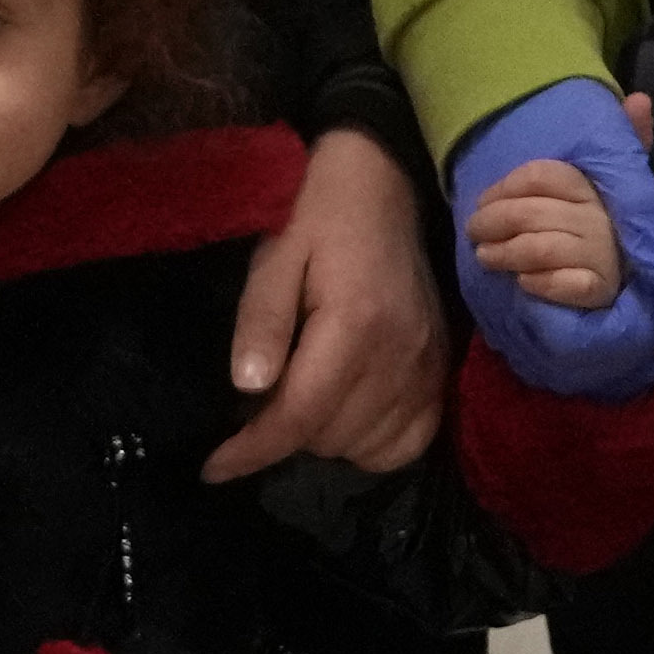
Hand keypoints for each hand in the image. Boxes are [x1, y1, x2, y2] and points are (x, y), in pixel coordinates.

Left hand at [207, 124, 452, 481]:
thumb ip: (261, 322)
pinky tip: (345, 414)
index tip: (213, 468)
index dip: (252, 450)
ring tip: (300, 399)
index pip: (300, 415)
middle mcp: (399, 355)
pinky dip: (373, 442)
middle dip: (283, 433)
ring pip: (367, 447)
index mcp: (355, 325)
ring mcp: (427, 366)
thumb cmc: (315, 217)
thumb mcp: (273, 257)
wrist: (380, 185)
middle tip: (257, 402)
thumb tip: (248, 388)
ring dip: (324, 438)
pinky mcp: (440, 369)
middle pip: (331, 438)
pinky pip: (411, 441)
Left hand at [445, 74, 653, 402]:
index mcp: (598, 192)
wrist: (614, 315)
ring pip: (545, 246)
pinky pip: (569, 284)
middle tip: (475, 234)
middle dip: (496, 221)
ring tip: (486, 259)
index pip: (548, 175)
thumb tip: (641, 98)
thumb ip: (614, 149)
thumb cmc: (592, 246)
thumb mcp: (593, 197)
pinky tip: (525, 285)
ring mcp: (607, 260)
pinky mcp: (603, 297)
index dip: (507, 187)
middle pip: (536, 210)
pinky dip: (542, 284)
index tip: (483, 201)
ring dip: (508, 253)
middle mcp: (606, 223)